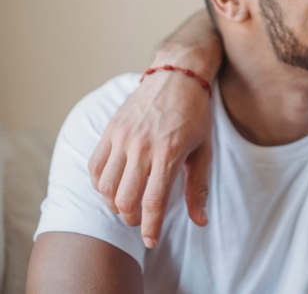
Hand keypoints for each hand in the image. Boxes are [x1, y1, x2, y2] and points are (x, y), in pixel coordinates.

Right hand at [88, 70, 212, 247]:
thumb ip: (198, 187)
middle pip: (124, 199)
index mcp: (169, 152)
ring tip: (127, 205)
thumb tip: (200, 221)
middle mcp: (142, 146)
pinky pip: (95, 167)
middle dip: (132, 218)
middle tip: (142, 219)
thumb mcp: (203, 149)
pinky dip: (100, 185)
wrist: (178, 76)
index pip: (153, 201)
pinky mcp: (110, 129)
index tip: (151, 241)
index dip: (151, 227)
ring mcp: (123, 137)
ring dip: (114, 204)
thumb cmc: (195, 114)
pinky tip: (113, 187)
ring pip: (106, 187)